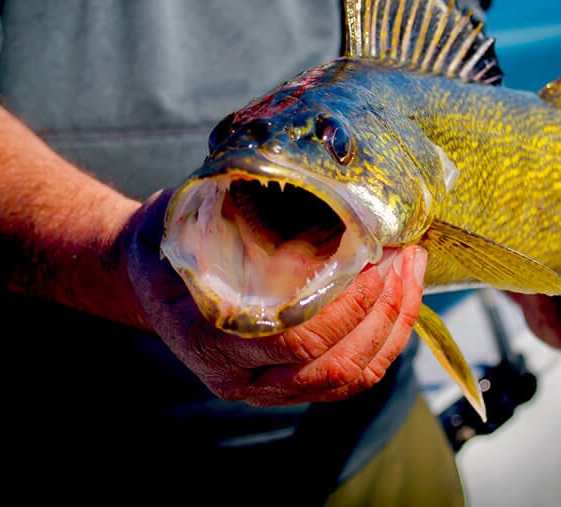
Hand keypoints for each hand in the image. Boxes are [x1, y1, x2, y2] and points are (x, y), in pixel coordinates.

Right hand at [121, 189, 426, 406]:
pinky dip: (386, 339)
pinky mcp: (290, 385)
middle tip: (406, 254)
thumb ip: (230, 214)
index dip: (346, 303)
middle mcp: (236, 376)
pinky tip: (401, 296)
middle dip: (383, 309)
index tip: (375, 253)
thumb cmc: (170, 240)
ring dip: (393, 324)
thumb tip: (299, 172)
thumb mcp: (186, 220)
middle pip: (331, 365)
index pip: (294, 339)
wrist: (148, 277)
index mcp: (205, 338)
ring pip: (349, 378)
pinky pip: (351, 378)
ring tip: (412, 268)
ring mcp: (264, 388)